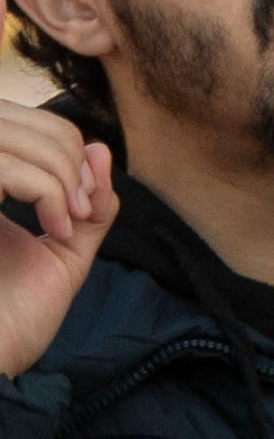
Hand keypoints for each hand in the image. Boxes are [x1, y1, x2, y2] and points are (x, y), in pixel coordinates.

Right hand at [0, 105, 112, 382]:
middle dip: (65, 154)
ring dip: (59, 174)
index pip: (16, 124)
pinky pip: (4, 167)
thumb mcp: (62, 253)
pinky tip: (55, 230)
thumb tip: (99, 149)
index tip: (84, 198)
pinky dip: (47, 190)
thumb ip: (86, 205)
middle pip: (14, 119)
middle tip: (81, 208)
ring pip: (9, 137)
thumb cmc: (15, 319)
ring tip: (68, 223)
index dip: (63, 144)